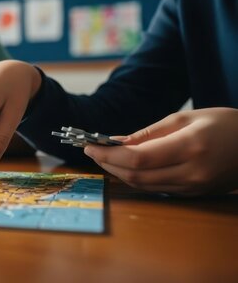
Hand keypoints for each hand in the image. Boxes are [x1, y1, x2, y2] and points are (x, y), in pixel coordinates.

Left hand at [84, 108, 237, 195]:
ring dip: (118, 173)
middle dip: (108, 164)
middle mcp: (192, 172)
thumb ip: (149, 132)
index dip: (108, 154)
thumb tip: (116, 142)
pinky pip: (156, 189)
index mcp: (190, 147)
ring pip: (143, 185)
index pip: (137, 158)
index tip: (89, 145)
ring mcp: (194, 188)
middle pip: (136, 175)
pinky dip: (136, 178)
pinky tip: (125, 167)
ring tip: (103, 158)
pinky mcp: (194, 195)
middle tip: (91, 151)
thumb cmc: (225, 124)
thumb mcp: (186, 117)